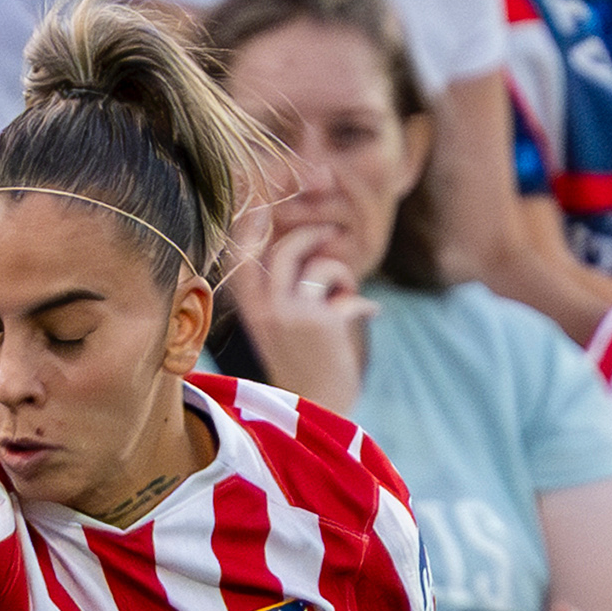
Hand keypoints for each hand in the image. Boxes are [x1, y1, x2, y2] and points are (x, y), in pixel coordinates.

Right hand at [229, 206, 372, 412]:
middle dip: (315, 236)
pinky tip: (368, 315)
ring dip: (343, 276)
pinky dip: (362, 303)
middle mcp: (265, 309)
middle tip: (334, 234)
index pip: (243, 254)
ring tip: (349, 296)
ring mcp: (291, 314)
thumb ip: (287, 289)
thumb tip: (316, 244)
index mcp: (251, 309)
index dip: (254, 222)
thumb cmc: (303, 366)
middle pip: (286, 249)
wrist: (316, 411)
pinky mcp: (321, 323)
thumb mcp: (281, 325)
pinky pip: (348, 293)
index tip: (269, 199)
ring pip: (321, 267)